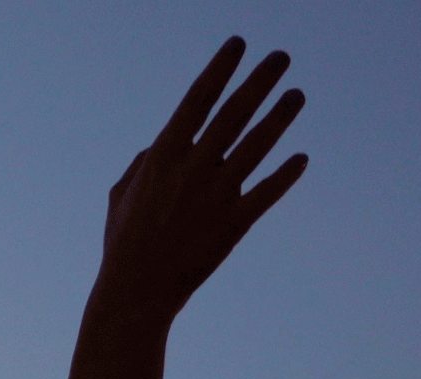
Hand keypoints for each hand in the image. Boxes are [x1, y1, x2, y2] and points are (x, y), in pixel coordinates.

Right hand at [95, 37, 307, 322]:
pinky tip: (301, 158)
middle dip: (259, 80)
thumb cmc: (123, 243)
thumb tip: (163, 145)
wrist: (136, 292)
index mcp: (162, 156)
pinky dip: (284, 175)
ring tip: (297, 94)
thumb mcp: (120, 195)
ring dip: (280, 117)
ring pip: (257, 146)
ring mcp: (216, 195)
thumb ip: (143, 163)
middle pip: (234, 113)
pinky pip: (266, 192)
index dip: (220, 69)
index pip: (197, 99)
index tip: (238, 44)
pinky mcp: (234, 224)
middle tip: (282, 57)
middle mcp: (193, 168)